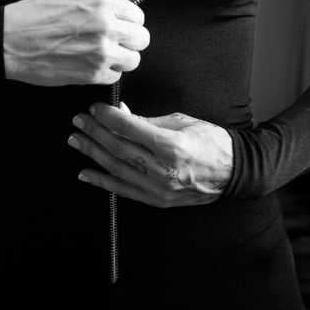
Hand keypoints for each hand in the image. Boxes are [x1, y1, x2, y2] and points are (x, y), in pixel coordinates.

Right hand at [3, 0, 148, 86]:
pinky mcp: (92, 74)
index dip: (130, 22)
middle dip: (132, 41)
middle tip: (119, 42)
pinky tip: (92, 65)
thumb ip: (98, 3)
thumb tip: (116, 11)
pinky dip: (107, 73)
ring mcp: (101, 52)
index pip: (138, 15)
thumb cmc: (34, 15)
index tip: (124, 26)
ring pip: (134, 60)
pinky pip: (115, 77)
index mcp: (101, 1)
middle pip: (142, 39)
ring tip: (106, 55)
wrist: (11, 40)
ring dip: (122, 59)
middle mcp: (106, 25)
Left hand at [68, 102, 232, 205]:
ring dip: (92, 154)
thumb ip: (148, 120)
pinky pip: (123, 191)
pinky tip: (85, 173)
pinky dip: (102, 181)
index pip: (129, 128)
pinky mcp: (157, 201)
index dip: (107, 117)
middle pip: (118, 149)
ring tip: (76, 140)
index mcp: (171, 145)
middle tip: (78, 121)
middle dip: (94, 132)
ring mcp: (159, 189)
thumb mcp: (181, 122)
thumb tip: (121, 114)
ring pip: (116, 169)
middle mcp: (163, 170)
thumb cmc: (210, 141)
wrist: (233, 172)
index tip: (94, 108)